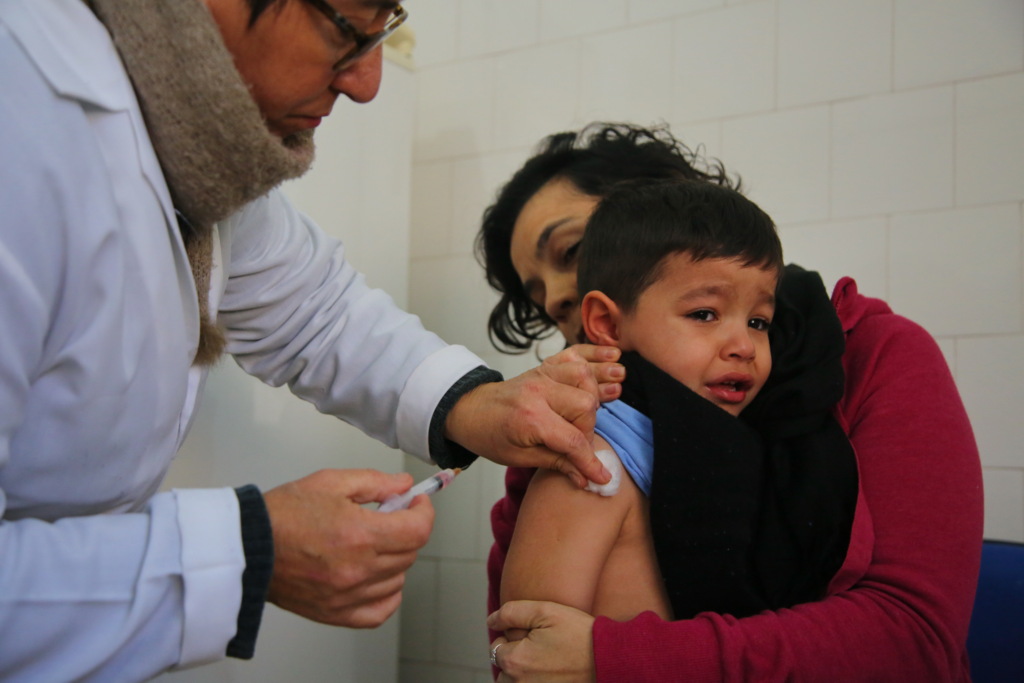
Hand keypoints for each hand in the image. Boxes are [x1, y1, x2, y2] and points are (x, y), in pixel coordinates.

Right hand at [263, 469, 432, 627]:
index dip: (423, 512)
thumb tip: (404, 486)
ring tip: (374, 543)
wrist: (247, 546)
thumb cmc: (283, 514)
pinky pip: (380, 610)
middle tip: (391, 516)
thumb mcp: (331, 482)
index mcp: (360, 534)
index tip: (416, 503)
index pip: (418, 530)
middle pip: (410, 553)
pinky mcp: (336, 612)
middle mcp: (358, 569)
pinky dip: (387, 593)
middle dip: (407, 529)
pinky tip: (377, 576)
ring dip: (395, 558)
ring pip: (398, 579)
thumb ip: (375, 482)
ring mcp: (348, 595)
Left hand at [445, 345, 622, 487]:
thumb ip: (556, 463)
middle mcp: (539, 391)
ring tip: (610, 399)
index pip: (572, 440)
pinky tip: (613, 358)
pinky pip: (573, 355)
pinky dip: (594, 356)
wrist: (469, 410)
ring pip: (584, 376)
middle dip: (589, 428)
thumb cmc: (490, 435)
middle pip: (585, 405)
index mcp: (530, 417)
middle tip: (580, 442)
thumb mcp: (519, 458)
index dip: (589, 461)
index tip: (601, 476)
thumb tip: (586, 478)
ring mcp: (542, 374)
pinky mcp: (544, 367)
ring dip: (596, 392)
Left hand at [488, 600, 596, 681]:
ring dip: (523, 673)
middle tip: (542, 648)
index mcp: (514, 661)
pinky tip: (552, 671)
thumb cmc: (578, 634)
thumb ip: (511, 613)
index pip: (497, 647)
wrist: (609, 659)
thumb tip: (491, 621)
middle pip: (503, 669)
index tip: (535, 634)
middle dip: (515, 657)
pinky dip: (535, 680)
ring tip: (547, 661)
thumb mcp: (545, 611)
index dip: (514, 636)